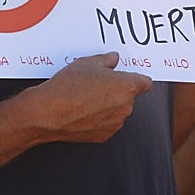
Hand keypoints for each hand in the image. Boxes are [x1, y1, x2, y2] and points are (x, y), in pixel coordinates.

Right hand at [20, 53, 152, 143]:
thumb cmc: (67, 88)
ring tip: (87, 98)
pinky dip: (100, 119)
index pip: (145, 82)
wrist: (49, 113)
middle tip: (97, 84)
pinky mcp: (105, 135)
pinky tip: (83, 111)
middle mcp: (125, 107)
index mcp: (126, 87)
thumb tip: (113, 59)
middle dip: (117, 91)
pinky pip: (108, 123)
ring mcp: (116, 123)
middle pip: (129, 96)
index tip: (130, 77)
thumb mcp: (86, 63)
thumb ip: (106, 60)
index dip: (137, 78)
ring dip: (109, 105)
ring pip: (118, 110)